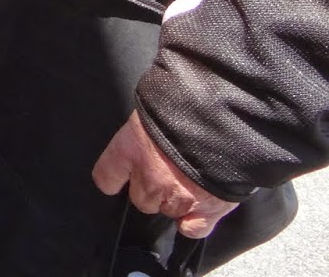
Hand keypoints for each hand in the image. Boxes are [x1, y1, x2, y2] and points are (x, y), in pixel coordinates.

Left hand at [92, 111, 238, 238]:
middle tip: (166, 171)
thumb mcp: (151, 109)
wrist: (226, 117)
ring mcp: (178, 196)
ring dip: (175, 200)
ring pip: (168, 211)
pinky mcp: (208, 209)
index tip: (119, 178)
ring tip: (188, 180)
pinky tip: (198, 210)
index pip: (106, 178)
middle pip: (141, 200)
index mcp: (130, 150)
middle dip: (151, 189)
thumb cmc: (183, 103)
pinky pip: (193, 229)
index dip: (114, 179)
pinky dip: (194, 223)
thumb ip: (143, 131)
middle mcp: (150, 179)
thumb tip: (145, 136)